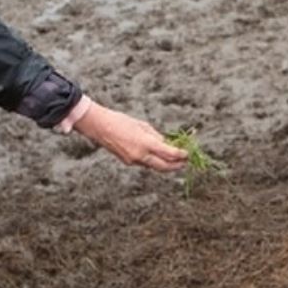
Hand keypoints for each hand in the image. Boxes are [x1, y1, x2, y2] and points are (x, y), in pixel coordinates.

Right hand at [73, 102, 187, 172]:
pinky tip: (157, 156)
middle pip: (164, 166)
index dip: (181, 155)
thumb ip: (156, 136)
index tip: (187, 154)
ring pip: (154, 166)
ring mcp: (133, 161)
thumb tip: (166, 144)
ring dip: (165, 164)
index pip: (169, 153)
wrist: (100, 127)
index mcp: (146, 144)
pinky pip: (145, 163)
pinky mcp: (128, 162)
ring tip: (174, 160)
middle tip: (185, 162)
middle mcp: (141, 155)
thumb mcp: (142, 125)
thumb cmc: (121, 121)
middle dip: (176, 166)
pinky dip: (153, 160)